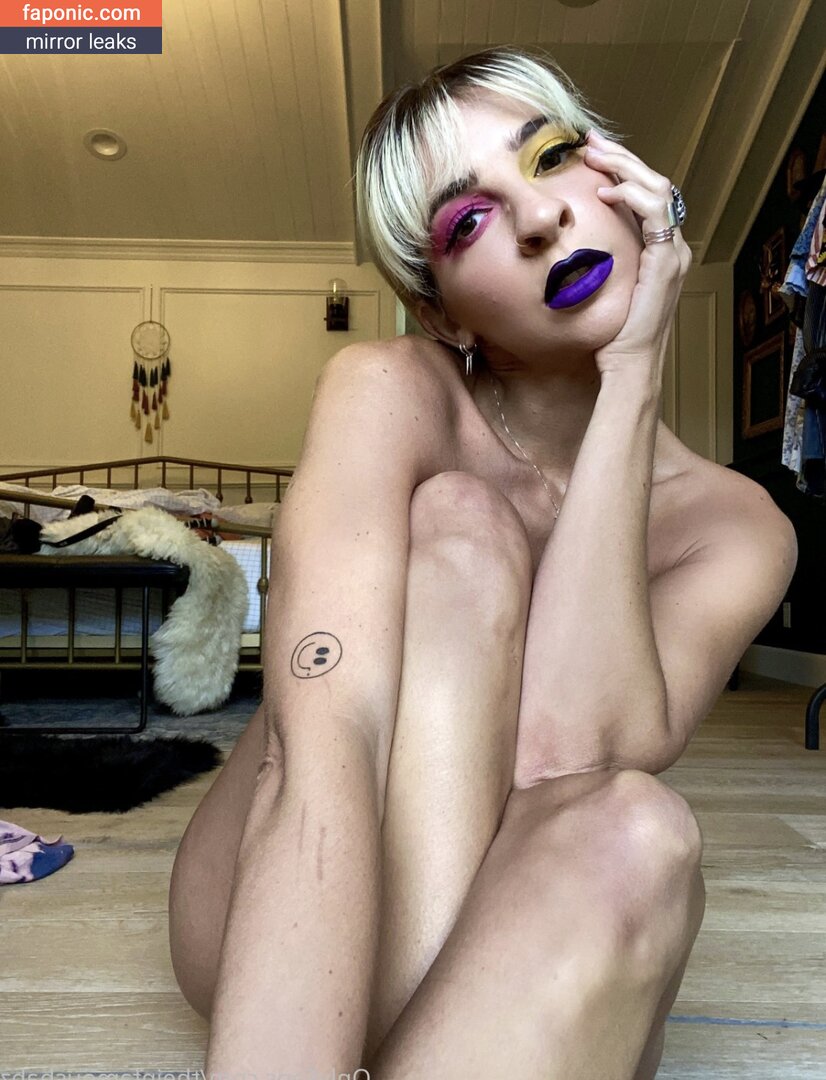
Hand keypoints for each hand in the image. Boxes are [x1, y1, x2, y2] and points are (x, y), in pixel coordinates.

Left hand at [583, 130, 690, 378]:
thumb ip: (595, 260)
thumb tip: (563, 242)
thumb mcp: (601, 287)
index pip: (645, 195)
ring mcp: (673, 253)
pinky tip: (607, 192)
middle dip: (621, 158)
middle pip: (654, 183)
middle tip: (591, 142)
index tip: (591, 155)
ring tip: (596, 156)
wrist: (628, 364)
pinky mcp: (666, 262)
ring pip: (658, 189)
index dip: (621, 170)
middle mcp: (672, 247)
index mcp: (658, 250)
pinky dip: (632, 196)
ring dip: (625, 167)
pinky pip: (655, 214)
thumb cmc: (611, 334)